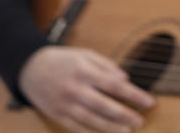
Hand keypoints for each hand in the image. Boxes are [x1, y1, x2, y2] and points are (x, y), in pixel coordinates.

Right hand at [18, 46, 154, 132]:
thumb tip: (125, 79)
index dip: (134, 95)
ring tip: (126, 131)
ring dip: (111, 127)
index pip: (115, 86)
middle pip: (105, 106)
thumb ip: (106, 66)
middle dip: (125, 115)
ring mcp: (65, 104)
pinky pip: (76, 128)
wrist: (30, 69)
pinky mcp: (57, 115)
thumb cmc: (62, 60)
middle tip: (140, 121)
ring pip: (92, 120)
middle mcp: (75, 89)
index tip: (149, 102)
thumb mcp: (85, 55)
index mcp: (85, 72)